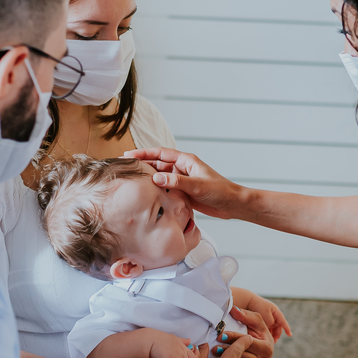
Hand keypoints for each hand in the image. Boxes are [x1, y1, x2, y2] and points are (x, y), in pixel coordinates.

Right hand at [124, 147, 241, 218]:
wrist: (233, 204)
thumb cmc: (220, 191)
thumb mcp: (198, 185)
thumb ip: (177, 182)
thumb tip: (156, 178)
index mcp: (186, 161)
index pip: (160, 153)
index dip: (144, 153)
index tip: (128, 155)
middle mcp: (183, 169)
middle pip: (158, 164)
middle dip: (142, 164)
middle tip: (125, 168)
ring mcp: (182, 181)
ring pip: (161, 177)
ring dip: (148, 178)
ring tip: (131, 181)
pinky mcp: (183, 192)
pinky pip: (166, 189)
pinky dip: (156, 190)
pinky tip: (146, 195)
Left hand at [217, 310, 274, 357]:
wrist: (263, 350)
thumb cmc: (257, 333)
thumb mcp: (256, 323)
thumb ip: (246, 315)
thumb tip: (233, 309)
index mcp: (267, 346)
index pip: (248, 342)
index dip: (234, 338)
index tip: (221, 335)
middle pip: (243, 356)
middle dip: (228, 352)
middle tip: (214, 348)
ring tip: (214, 354)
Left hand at [238, 292, 290, 339]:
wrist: (248, 301)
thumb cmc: (257, 307)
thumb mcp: (265, 316)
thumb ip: (270, 323)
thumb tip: (271, 329)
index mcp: (276, 311)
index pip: (283, 322)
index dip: (287, 328)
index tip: (290, 335)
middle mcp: (274, 314)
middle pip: (278, 326)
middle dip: (277, 334)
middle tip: (274, 341)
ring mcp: (269, 316)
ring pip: (273, 327)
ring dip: (272, 333)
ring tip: (269, 340)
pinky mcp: (263, 318)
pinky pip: (267, 326)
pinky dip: (267, 331)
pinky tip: (264, 336)